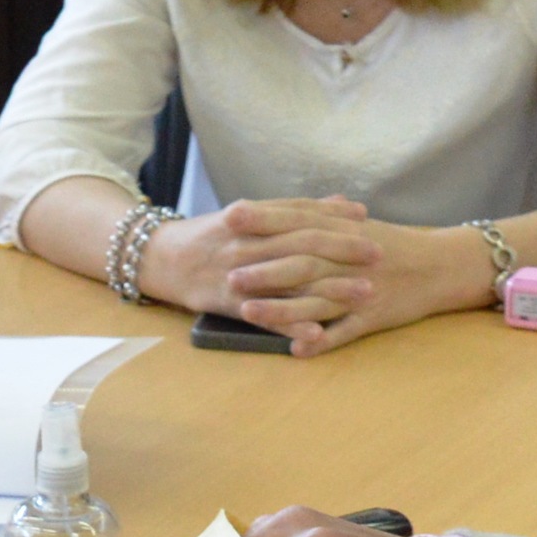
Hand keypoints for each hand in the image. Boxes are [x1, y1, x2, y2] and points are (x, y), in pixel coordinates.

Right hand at [139, 196, 373, 321]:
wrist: (157, 259)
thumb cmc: (210, 236)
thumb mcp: (247, 215)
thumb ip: (293, 210)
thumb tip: (341, 202)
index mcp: (250, 216)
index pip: (298, 212)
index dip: (332, 215)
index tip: (365, 217)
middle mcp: (246, 242)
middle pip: (301, 242)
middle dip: (342, 248)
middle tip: (378, 253)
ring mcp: (238, 274)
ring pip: (290, 279)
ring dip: (330, 287)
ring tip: (365, 292)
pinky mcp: (228, 303)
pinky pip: (265, 316)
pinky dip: (292, 324)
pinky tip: (319, 333)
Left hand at [156, 198, 490, 353]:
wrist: (441, 265)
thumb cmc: (391, 244)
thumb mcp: (354, 225)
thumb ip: (316, 218)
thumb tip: (268, 211)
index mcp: (343, 230)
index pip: (298, 220)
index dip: (265, 219)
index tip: (230, 216)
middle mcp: (350, 259)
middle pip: (303, 262)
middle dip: (265, 269)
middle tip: (229, 275)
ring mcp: (361, 290)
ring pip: (318, 300)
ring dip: (282, 308)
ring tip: (248, 313)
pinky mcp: (374, 318)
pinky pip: (345, 332)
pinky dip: (322, 341)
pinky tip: (297, 350)